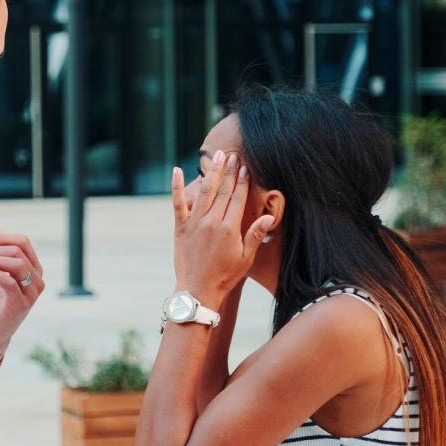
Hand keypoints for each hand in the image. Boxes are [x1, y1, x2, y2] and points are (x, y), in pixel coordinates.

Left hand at [171, 151, 272, 308]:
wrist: (198, 289)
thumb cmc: (225, 275)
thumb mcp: (245, 258)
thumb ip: (255, 234)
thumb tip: (270, 216)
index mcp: (229, 228)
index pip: (238, 198)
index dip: (243, 181)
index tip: (246, 167)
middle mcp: (212, 221)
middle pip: (223, 190)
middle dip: (230, 171)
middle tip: (234, 156)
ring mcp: (194, 223)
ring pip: (205, 191)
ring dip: (212, 172)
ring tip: (218, 156)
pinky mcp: (180, 227)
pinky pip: (177, 202)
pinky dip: (175, 186)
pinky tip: (175, 170)